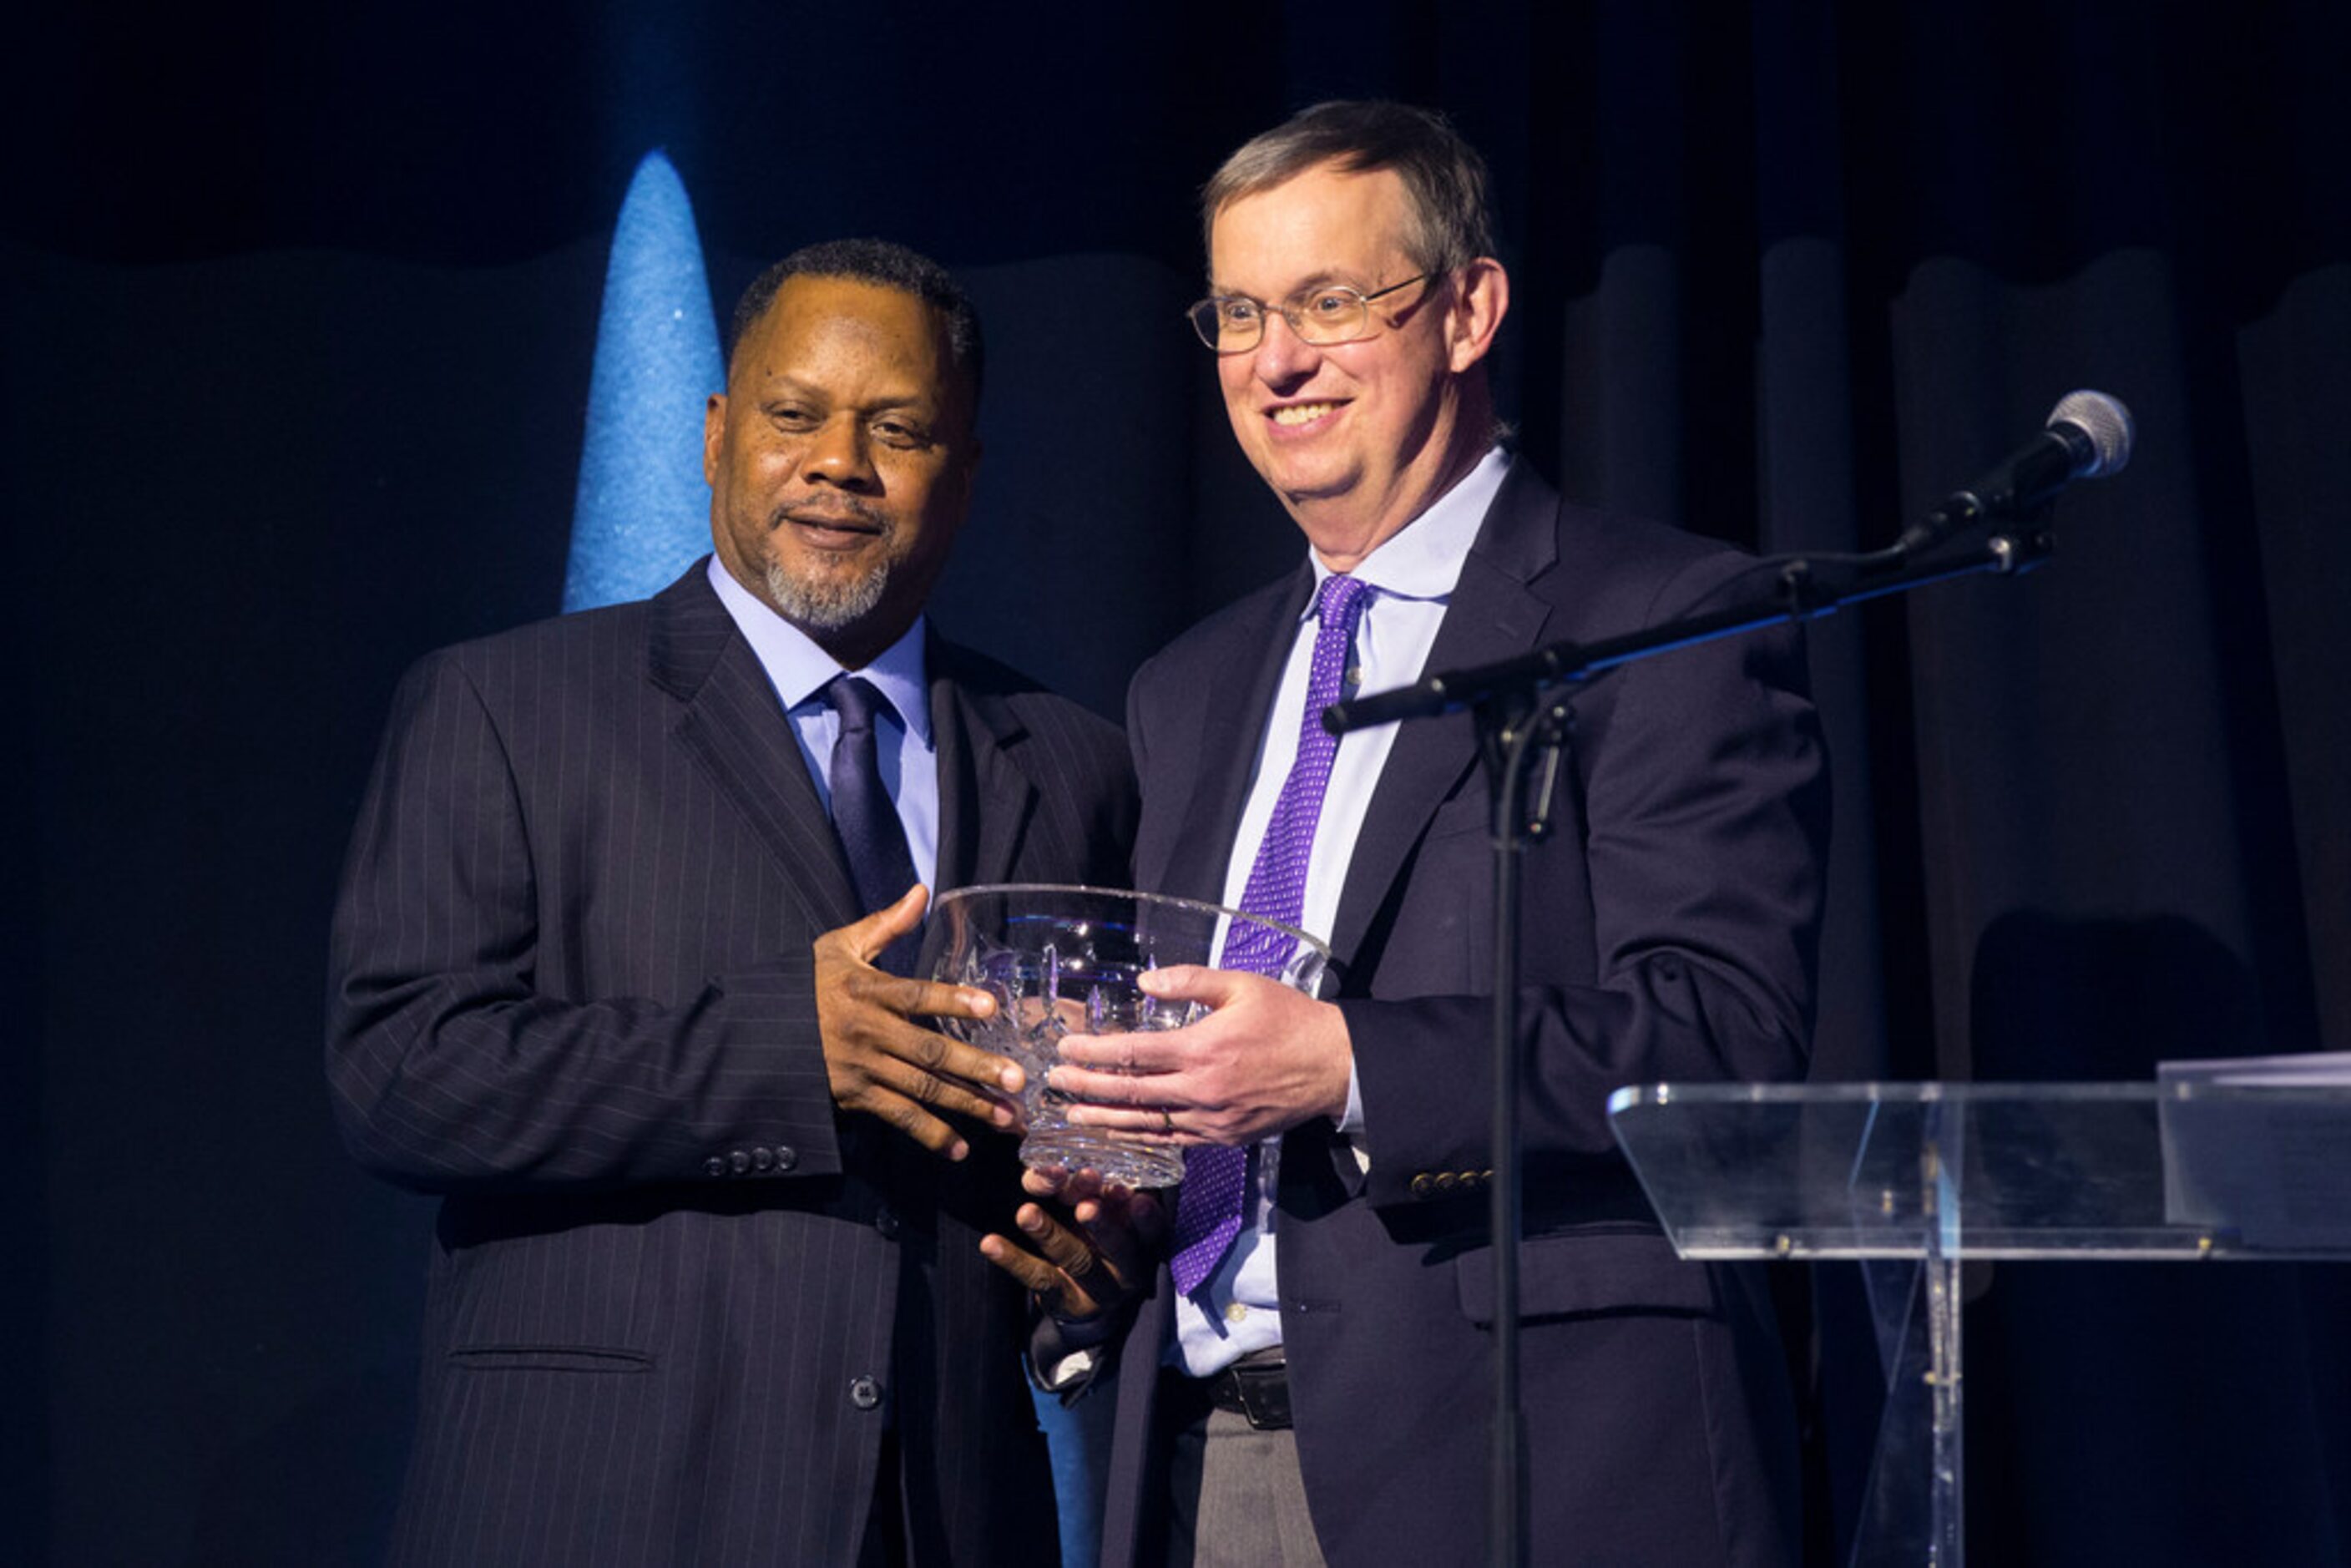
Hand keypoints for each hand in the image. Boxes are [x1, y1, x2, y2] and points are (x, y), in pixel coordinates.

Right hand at [814, 885, 1018, 1160]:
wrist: (760, 1030)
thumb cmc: (809, 983)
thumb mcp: (840, 947)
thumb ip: (886, 924)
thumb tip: (922, 892)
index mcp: (866, 989)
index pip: (916, 995)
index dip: (953, 1001)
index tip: (991, 1008)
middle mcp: (866, 1031)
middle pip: (928, 1051)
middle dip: (975, 1068)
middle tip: (1017, 1079)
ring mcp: (861, 1068)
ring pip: (921, 1089)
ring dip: (967, 1105)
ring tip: (1007, 1117)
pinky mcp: (855, 1097)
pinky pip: (898, 1117)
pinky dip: (930, 1134)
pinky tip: (960, 1148)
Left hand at [980, 1165, 1163, 1322]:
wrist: (1092, 1298)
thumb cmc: (1103, 1235)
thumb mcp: (1108, 1211)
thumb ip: (1096, 1189)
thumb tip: (1064, 1164)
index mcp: (1145, 1241)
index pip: (1153, 1230)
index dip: (1147, 1217)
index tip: (1137, 1198)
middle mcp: (1128, 1267)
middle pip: (1118, 1247)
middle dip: (1102, 1226)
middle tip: (1085, 1206)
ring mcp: (1098, 1288)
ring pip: (1076, 1260)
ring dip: (1051, 1234)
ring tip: (1026, 1213)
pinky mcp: (1066, 1300)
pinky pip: (1040, 1278)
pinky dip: (1013, 1259)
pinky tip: (991, 1243)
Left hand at [1049, 966, 1351, 1146]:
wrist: (1333, 1066)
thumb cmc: (1288, 1020)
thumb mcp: (1241, 986)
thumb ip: (1190, 981)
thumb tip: (1145, 982)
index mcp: (1203, 1048)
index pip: (1132, 1053)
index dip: (1092, 1052)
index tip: (1065, 1047)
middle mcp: (1202, 1090)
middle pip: (1130, 1092)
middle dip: (1086, 1087)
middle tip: (1054, 1083)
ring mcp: (1212, 1120)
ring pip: (1147, 1124)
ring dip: (1105, 1119)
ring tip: (1073, 1115)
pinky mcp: (1224, 1138)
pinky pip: (1174, 1140)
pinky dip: (1142, 1137)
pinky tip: (1120, 1132)